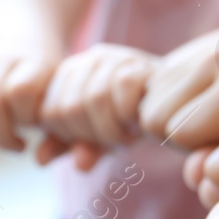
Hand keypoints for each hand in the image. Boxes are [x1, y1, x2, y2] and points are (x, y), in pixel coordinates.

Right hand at [0, 52, 57, 151]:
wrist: (26, 47)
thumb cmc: (50, 91)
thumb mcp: (63, 109)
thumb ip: (60, 139)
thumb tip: (40, 162)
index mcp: (34, 65)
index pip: (19, 91)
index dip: (26, 116)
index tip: (35, 126)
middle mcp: (2, 62)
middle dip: (2, 136)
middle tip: (19, 143)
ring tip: (3, 136)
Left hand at [36, 44, 155, 170]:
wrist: (179, 104)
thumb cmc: (132, 121)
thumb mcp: (96, 137)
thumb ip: (68, 146)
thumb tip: (39, 160)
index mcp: (67, 76)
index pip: (50, 115)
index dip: (72, 138)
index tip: (96, 140)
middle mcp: (86, 60)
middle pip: (70, 109)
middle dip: (94, 136)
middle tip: (117, 139)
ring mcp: (112, 58)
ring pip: (95, 99)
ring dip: (114, 130)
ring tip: (129, 134)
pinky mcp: (137, 63)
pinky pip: (122, 95)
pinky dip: (131, 118)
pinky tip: (141, 122)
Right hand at [140, 30, 218, 148]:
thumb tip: (194, 176)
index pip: (177, 133)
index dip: (195, 154)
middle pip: (154, 112)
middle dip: (176, 136)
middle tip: (213, 142)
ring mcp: (210, 45)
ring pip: (152, 94)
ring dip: (171, 117)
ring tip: (209, 126)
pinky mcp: (204, 42)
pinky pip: (161, 79)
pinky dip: (172, 100)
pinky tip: (204, 110)